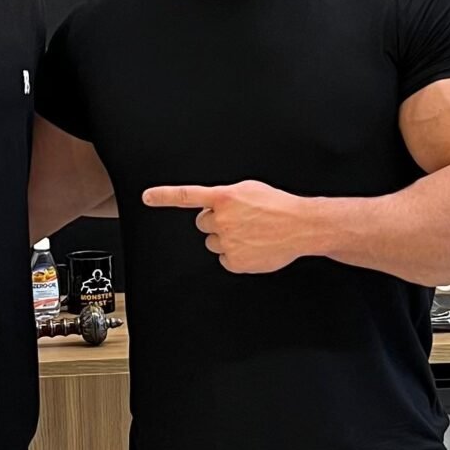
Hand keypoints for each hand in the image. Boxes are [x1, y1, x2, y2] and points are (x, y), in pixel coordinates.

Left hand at [142, 179, 308, 274]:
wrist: (301, 226)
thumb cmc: (279, 206)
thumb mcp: (249, 189)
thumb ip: (226, 196)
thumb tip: (214, 204)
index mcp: (224, 198)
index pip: (188, 196)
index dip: (164, 196)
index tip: (147, 197)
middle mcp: (222, 219)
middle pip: (202, 223)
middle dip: (216, 222)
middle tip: (239, 222)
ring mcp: (227, 241)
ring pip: (212, 243)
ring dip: (226, 239)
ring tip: (250, 234)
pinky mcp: (234, 261)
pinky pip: (224, 259)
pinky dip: (236, 256)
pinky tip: (252, 247)